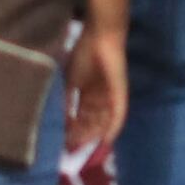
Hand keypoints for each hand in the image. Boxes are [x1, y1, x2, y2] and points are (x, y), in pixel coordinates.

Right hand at [66, 23, 127, 156]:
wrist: (100, 36)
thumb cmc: (84, 53)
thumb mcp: (71, 79)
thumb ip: (68, 99)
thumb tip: (64, 118)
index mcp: (88, 91)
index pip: (82, 115)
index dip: (74, 128)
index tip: (64, 141)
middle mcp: (100, 96)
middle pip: (92, 121)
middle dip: (82, 135)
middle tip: (72, 148)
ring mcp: (111, 95)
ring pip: (104, 121)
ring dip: (94, 134)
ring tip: (83, 145)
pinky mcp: (120, 93)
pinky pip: (119, 114)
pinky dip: (113, 127)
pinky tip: (106, 140)